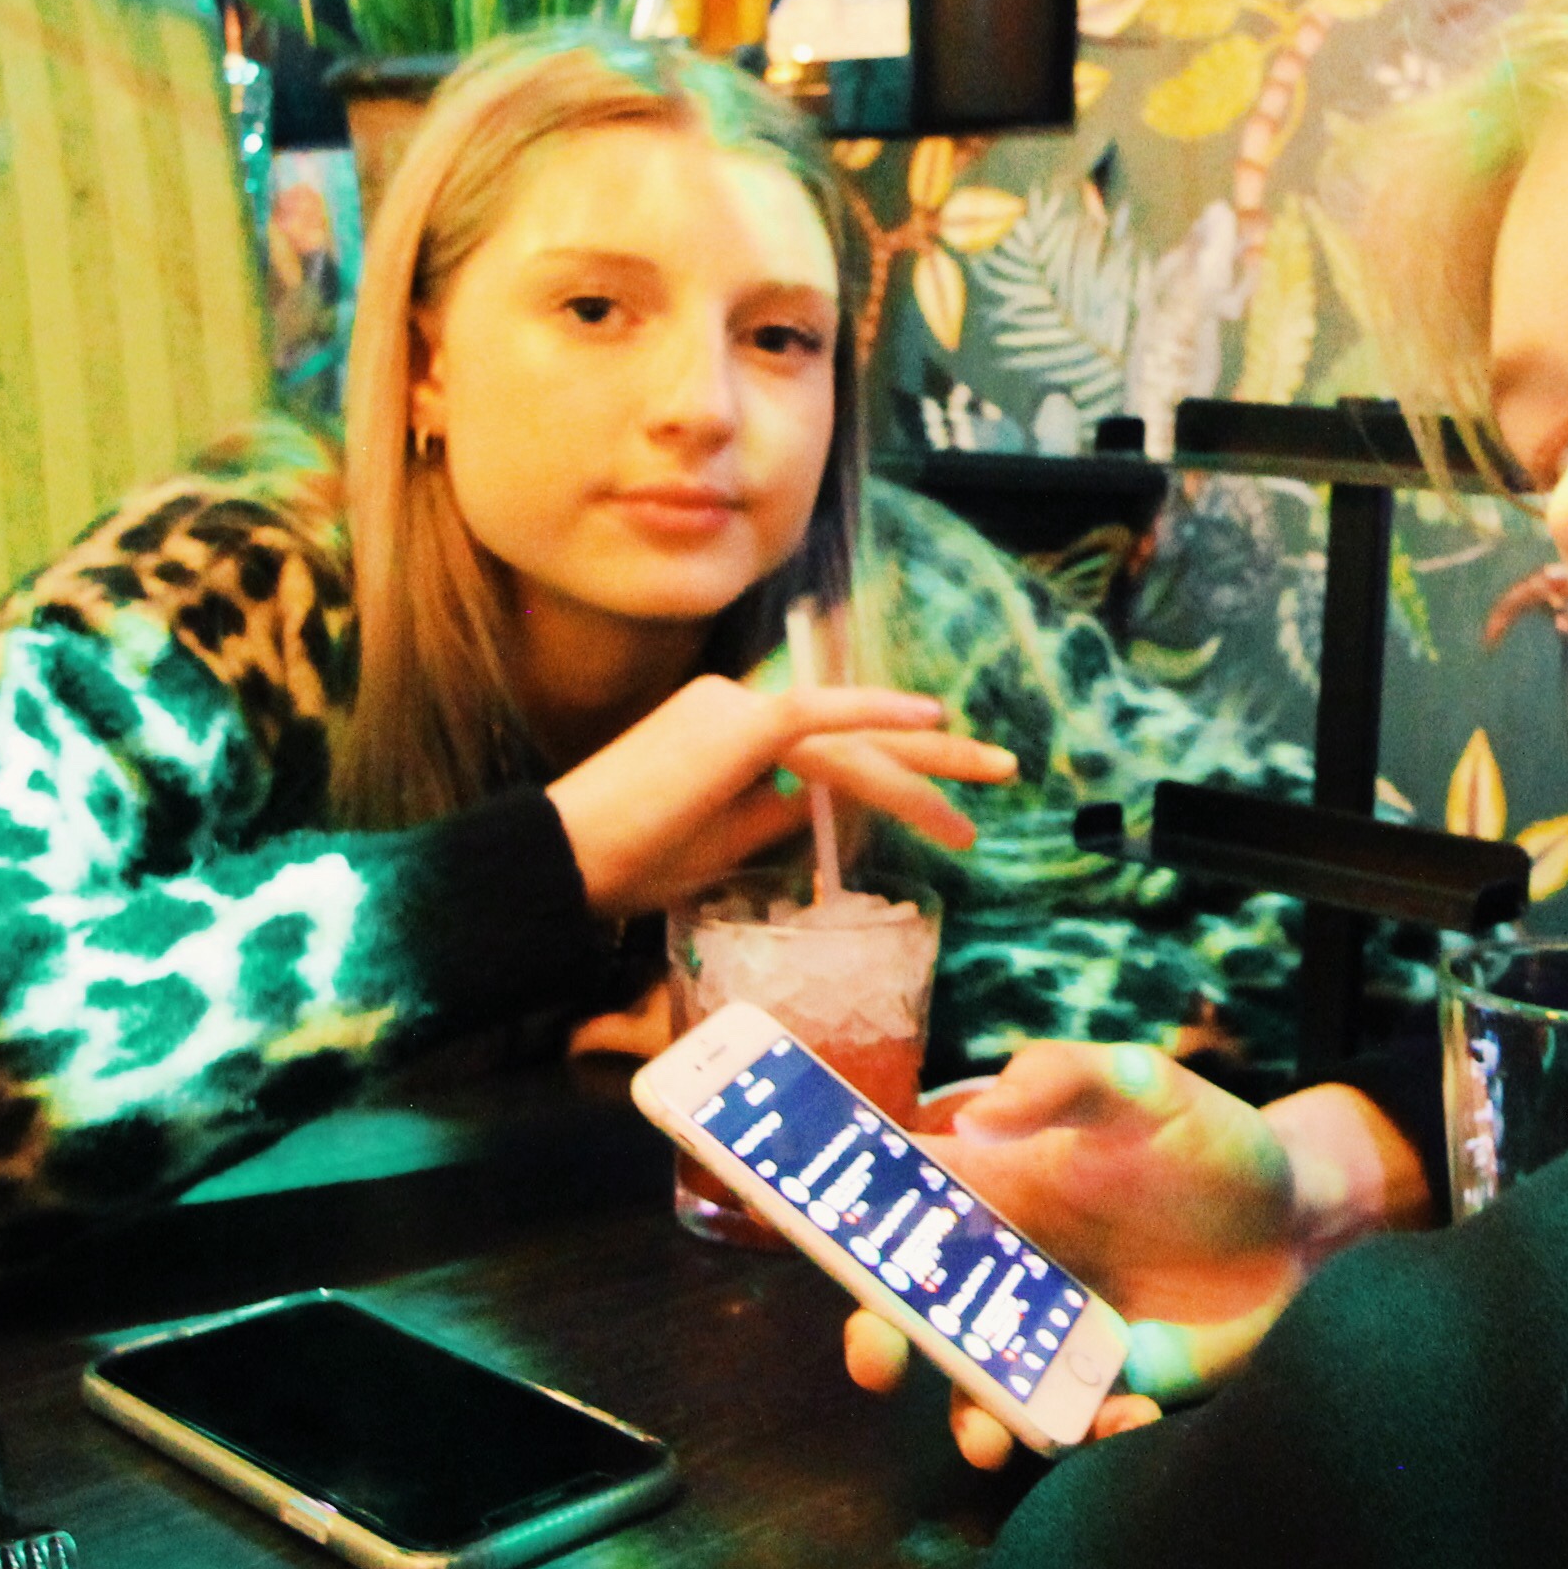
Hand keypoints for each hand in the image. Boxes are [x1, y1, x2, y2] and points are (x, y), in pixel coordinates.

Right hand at [541, 676, 1014, 921]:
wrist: (565, 864)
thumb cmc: (630, 863)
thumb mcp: (724, 845)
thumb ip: (778, 818)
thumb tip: (832, 813)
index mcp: (727, 730)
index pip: (830, 746)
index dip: (895, 771)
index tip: (949, 803)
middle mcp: (733, 704)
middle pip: (852, 732)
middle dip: (933, 759)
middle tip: (1002, 771)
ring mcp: (733, 708)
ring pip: (846, 743)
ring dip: (917, 777)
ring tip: (975, 812)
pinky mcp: (736, 726)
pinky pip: (818, 716)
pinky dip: (877, 716)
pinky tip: (932, 723)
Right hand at [840, 1055, 1429, 1470]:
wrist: (1304, 1222)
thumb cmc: (1212, 1143)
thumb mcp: (1145, 1086)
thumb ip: (1065, 1080)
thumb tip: (975, 1116)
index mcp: (992, 1192)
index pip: (891, 1206)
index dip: (834, 1218)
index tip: (802, 1231)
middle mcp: (1005, 1272)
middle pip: (909, 1317)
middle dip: (879, 1343)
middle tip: (881, 1357)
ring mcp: (1050, 1338)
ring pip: (977, 1394)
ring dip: (974, 1419)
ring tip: (997, 1434)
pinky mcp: (1107, 1391)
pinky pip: (1075, 1428)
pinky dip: (1088, 1432)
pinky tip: (1128, 1408)